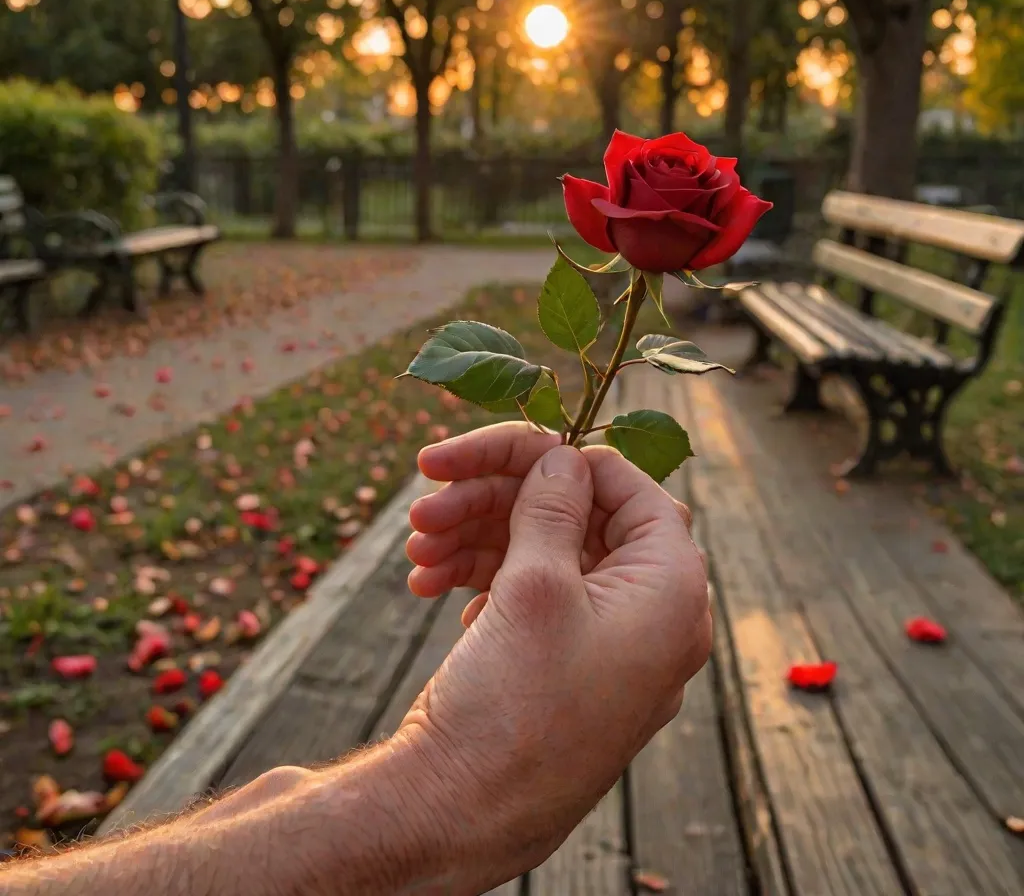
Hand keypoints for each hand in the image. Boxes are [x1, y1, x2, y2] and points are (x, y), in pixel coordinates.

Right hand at [397, 423, 711, 889]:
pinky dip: (484, 579)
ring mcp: (606, 643)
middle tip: (425, 500)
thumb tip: (564, 459)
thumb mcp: (536, 585)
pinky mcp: (564, 665)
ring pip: (546, 556)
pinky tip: (433, 587)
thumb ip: (554, 507)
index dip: (560, 461)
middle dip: (496, 501)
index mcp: (671, 590)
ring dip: (476, 539)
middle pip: (578, 519)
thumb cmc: (514, 705)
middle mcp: (650, 616)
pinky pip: (533, 597)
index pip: (629, 488)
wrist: (462, 815)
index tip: (492, 452)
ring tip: (415, 549)